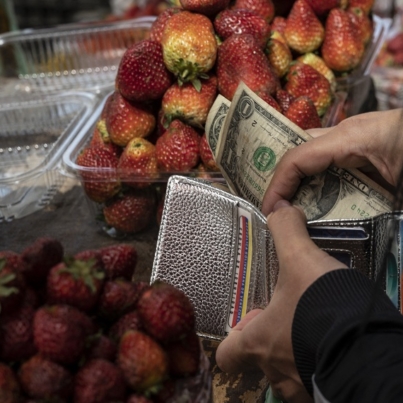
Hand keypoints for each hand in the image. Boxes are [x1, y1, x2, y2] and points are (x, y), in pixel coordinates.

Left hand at [216, 201, 346, 401]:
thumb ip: (286, 231)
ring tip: (312, 325)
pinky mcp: (328, 393)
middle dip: (270, 339)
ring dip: (295, 350)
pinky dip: (318, 362)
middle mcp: (276, 373)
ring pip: (288, 372)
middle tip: (287, 315)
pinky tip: (332, 340)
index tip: (249, 322)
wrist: (369, 345)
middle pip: (260, 361)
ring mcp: (301, 388)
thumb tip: (279, 208)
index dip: (234, 338)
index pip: (227, 355)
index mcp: (258, 344)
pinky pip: (314, 379)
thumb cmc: (320, 304)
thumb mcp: (300, 260)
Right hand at [262, 109, 402, 215]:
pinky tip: (318, 208)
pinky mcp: (362, 155)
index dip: (278, 184)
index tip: (270, 213)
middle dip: (281, 180)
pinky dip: (319, 186)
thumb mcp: (398, 187)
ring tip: (289, 212)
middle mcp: (346, 137)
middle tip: (272, 210)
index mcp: (351, 138)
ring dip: (298, 186)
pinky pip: (330, 168)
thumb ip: (370, 197)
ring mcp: (354, 144)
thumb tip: (325, 223)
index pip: (299, 157)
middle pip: (298, 153)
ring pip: (311, 161)